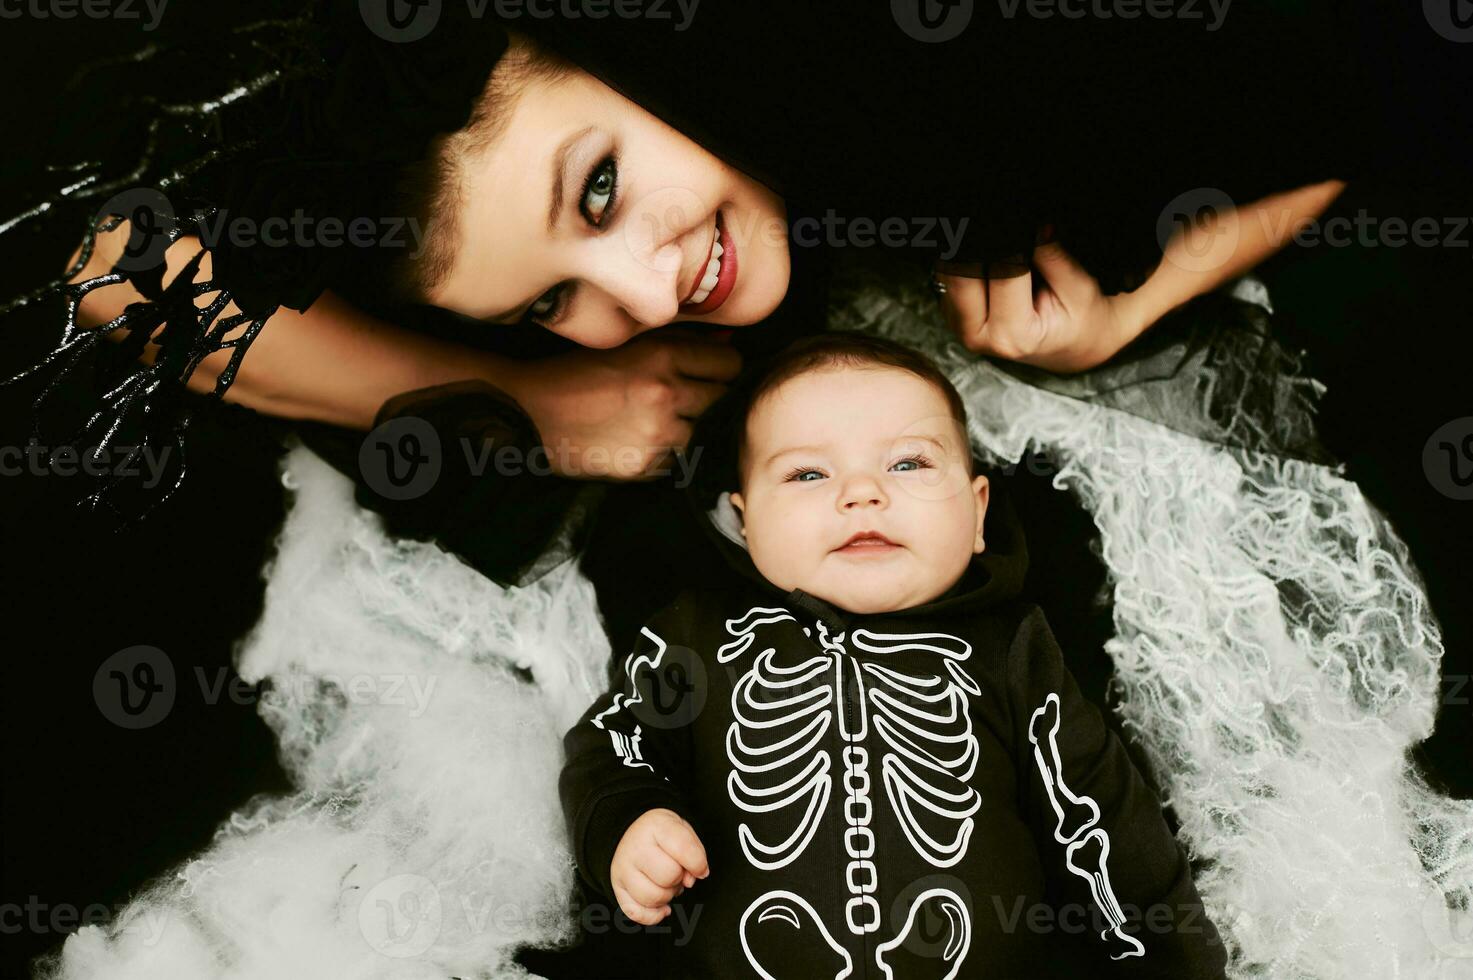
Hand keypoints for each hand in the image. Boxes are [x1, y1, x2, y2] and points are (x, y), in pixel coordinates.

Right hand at [501, 329, 740, 480]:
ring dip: (690, 427)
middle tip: (685, 397)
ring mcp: (657, 434)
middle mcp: (665, 393)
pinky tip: (641, 440)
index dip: (721, 367)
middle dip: (710, 397)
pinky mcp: (645, 466)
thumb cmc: (575, 374)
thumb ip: (679, 341)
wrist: (528, 414)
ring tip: (658, 420)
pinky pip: (678, 459)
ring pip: (704, 431)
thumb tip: (728, 340)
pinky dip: (668, 452)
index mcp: (662, 355)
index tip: (709, 371)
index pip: (730, 363)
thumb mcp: (625, 345)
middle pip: (724, 398)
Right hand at [610, 807, 709, 924]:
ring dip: (667, 896)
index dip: (698, 864)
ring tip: (666, 883)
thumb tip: (689, 882)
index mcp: (656, 825)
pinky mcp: (617, 888)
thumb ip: (695, 854)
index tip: (700, 868)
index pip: (682, 849)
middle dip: (679, 878)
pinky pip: (635, 913)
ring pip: (653, 897)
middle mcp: (635, 847)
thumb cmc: (663, 835)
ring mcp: (622, 868)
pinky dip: (653, 915)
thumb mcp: (684, 831)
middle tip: (676, 870)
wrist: (633, 832)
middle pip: (669, 876)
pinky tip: (662, 907)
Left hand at [936, 241, 1142, 373]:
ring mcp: (961, 327)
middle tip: (1002, 223)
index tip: (1023, 222)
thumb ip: (1052, 256)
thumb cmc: (1080, 320)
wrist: (1072, 346)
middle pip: (961, 274)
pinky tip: (991, 258)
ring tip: (1002, 243)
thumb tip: (1035, 225)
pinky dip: (968, 260)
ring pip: (950, 273)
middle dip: (981, 245)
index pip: (1001, 271)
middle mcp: (978, 335)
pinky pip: (950, 278)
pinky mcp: (953, 315)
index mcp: (1012, 334)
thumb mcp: (1078, 288)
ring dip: (972, 252)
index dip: (1012, 241)